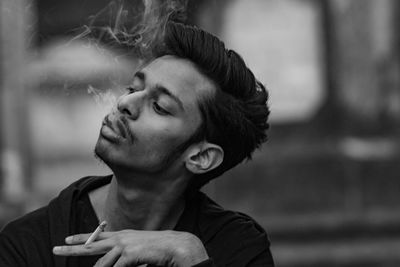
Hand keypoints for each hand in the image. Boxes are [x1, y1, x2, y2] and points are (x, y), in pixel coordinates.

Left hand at [53, 230, 208, 266]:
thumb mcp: (137, 248)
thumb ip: (122, 254)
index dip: (81, 237)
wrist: (175, 246)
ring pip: (102, 264)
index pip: (97, 235)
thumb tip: (111, 262)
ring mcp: (124, 245)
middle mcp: (120, 238)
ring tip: (107, 266)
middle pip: (91, 245)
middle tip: (56, 248)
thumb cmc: (157, 249)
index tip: (67, 238)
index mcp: (121, 235)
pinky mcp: (130, 255)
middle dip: (71, 248)